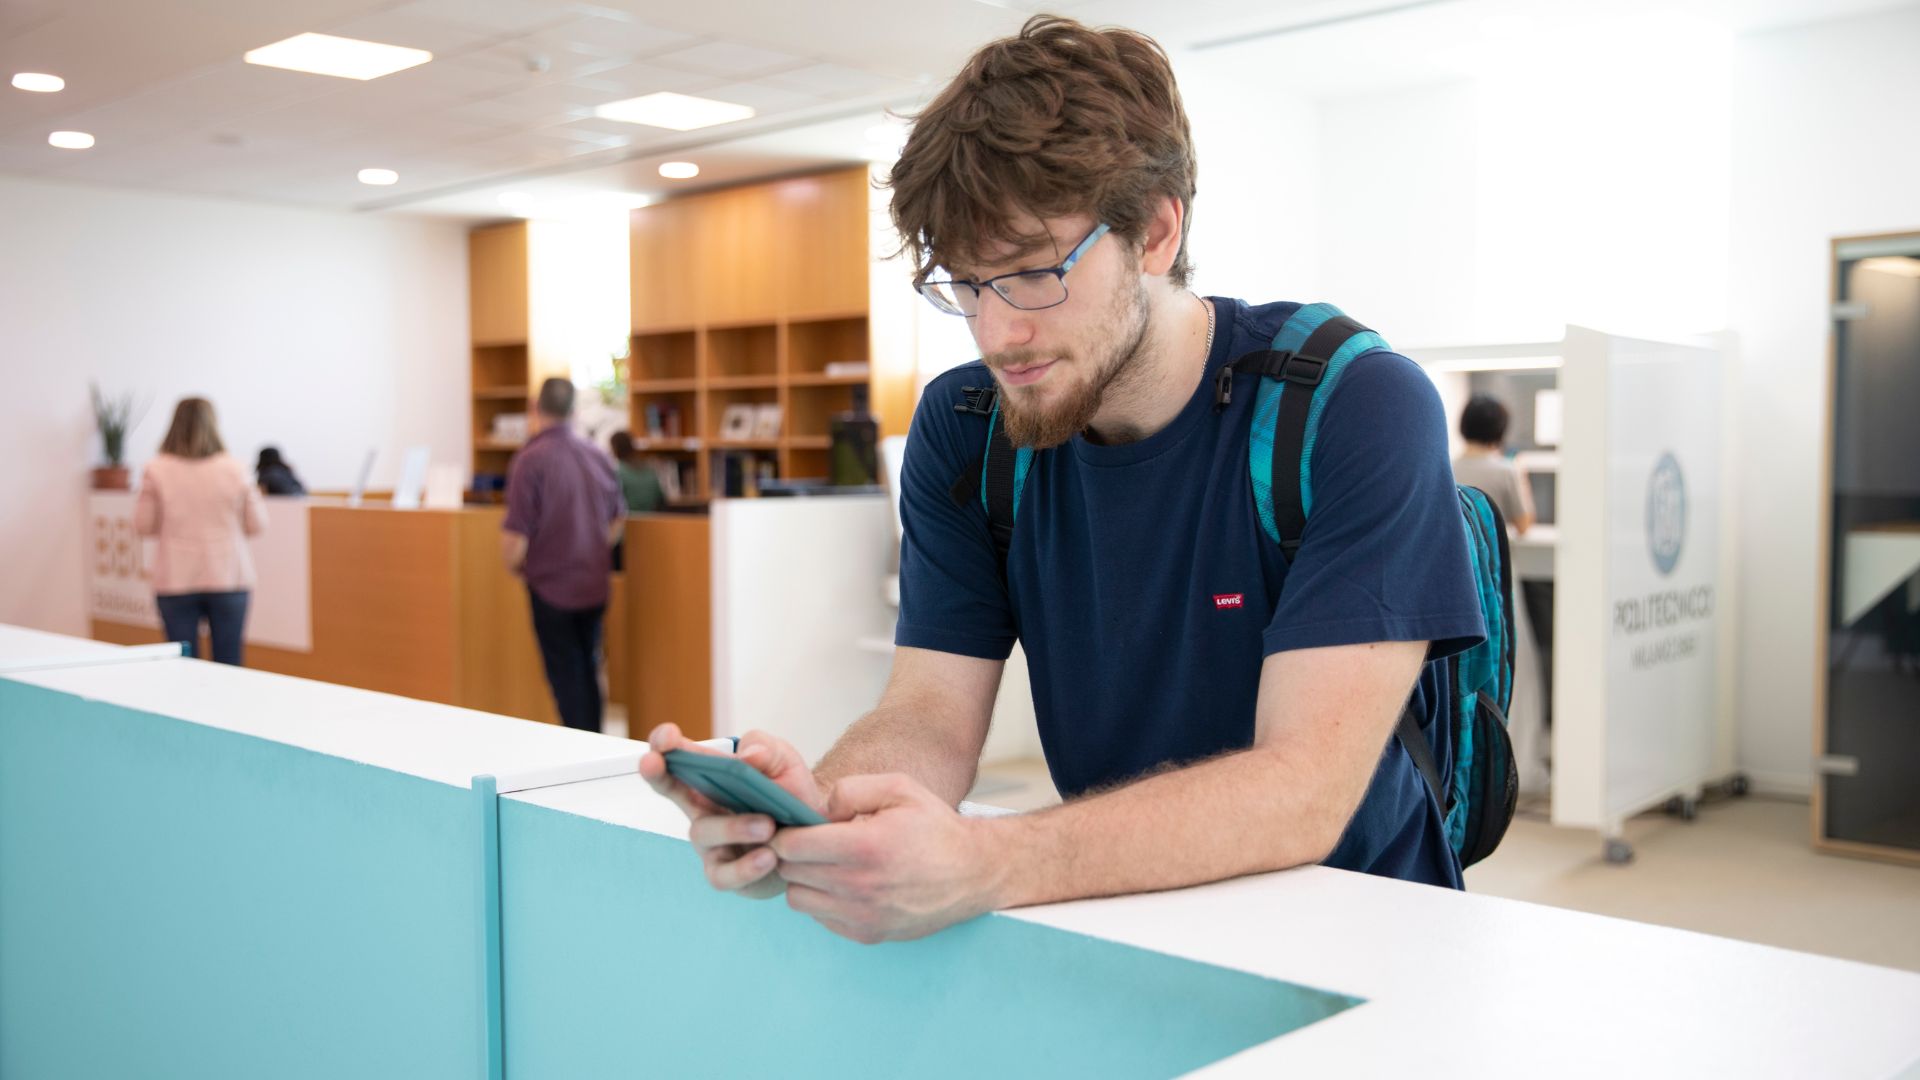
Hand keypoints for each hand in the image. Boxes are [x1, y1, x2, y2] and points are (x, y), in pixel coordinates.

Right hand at [637, 724, 827, 900]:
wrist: (814, 832)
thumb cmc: (789, 792)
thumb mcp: (784, 760)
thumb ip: (765, 748)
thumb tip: (748, 756)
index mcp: (710, 775)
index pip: (678, 756)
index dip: (663, 745)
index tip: (667, 738)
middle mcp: (702, 807)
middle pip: (668, 788)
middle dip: (657, 774)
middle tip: (655, 763)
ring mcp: (710, 842)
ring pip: (703, 832)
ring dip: (734, 827)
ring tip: (767, 825)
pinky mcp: (725, 873)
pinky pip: (724, 874)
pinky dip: (746, 867)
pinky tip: (768, 857)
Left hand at [772, 773, 1003, 943]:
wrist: (972, 872)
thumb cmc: (934, 828)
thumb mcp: (898, 788)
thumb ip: (850, 790)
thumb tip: (818, 812)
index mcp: (865, 847)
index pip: (792, 847)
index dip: (785, 833)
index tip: (792, 826)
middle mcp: (860, 887)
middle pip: (790, 873)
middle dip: (791, 854)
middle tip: (807, 841)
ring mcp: (863, 916)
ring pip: (799, 899)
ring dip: (804, 879)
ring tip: (825, 862)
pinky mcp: (868, 934)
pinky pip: (821, 919)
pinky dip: (823, 901)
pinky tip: (844, 883)